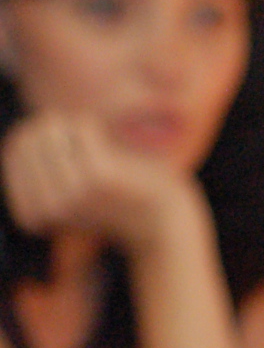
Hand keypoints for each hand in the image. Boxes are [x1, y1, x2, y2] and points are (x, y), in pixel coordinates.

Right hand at [2, 112, 198, 254]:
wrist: (163, 222)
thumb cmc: (116, 201)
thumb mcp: (69, 189)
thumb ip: (43, 168)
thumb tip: (22, 136)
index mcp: (32, 212)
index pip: (12, 150)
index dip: (35, 136)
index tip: (64, 147)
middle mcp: (47, 206)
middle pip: (27, 139)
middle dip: (51, 130)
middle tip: (82, 141)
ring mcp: (71, 192)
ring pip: (48, 130)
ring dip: (71, 126)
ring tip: (92, 141)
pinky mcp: (98, 177)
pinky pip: (81, 128)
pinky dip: (90, 125)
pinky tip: (105, 140)